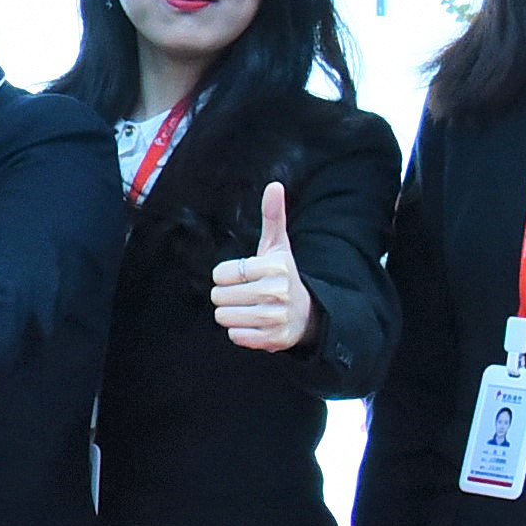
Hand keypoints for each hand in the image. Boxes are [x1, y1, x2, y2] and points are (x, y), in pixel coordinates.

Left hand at [208, 181, 314, 354]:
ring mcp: (276, 318)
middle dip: (226, 295)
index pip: (221, 274)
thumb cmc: (283, 276)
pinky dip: (240, 332)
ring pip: (223, 317)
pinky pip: (234, 336)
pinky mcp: (273, 340)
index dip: (226, 275)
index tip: (244, 276)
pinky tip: (255, 324)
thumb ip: (273, 217)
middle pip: (218, 296)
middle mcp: (277, 292)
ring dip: (231, 314)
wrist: (307, 314)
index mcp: (275, 267)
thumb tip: (274, 185)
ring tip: (249, 308)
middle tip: (246, 294)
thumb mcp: (278, 247)